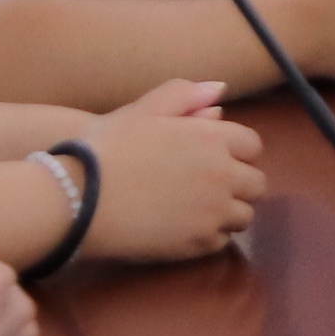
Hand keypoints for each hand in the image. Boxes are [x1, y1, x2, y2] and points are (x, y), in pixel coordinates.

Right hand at [73, 81, 265, 261]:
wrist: (78, 198)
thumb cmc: (108, 148)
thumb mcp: (145, 110)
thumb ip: (187, 95)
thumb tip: (219, 91)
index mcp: (214, 139)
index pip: (253, 147)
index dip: (236, 153)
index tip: (217, 159)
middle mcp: (222, 175)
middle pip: (255, 184)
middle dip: (239, 184)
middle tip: (210, 187)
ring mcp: (212, 212)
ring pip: (243, 216)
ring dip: (228, 211)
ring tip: (200, 209)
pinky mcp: (195, 244)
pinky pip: (221, 241)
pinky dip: (211, 235)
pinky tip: (186, 228)